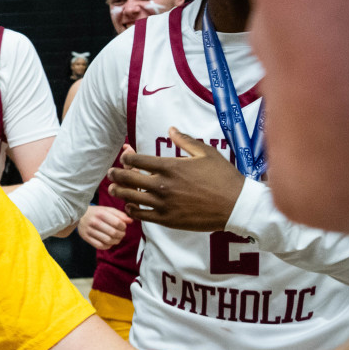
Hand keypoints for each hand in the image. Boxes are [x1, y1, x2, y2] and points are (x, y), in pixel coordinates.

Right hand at [78, 205, 130, 249]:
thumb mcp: (107, 209)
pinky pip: (100, 246)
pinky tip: (109, 242)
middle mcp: (94, 222)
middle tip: (122, 233)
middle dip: (121, 234)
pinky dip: (108, 246)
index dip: (123, 226)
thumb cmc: (96, 213)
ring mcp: (89, 231)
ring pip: (108, 240)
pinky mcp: (86, 238)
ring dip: (116, 241)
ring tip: (117, 238)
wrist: (79, 215)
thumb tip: (130, 221)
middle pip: (113, 233)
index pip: (117, 223)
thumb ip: (119, 214)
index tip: (123, 227)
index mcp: (100, 213)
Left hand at [108, 127, 244, 231]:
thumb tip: (171, 129)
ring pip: (131, 197)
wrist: (237, 206)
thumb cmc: (224, 177)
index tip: (125, 157)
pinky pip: (141, 215)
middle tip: (111, 173)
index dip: (127, 157)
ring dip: (118, 192)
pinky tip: (130, 205)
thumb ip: (185, 141)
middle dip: (116, 175)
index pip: (137, 160)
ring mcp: (164, 204)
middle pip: (128, 178)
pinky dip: (132, 209)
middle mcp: (163, 185)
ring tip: (113, 189)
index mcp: (170, 166)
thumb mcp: (206, 153)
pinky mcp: (167, 220)